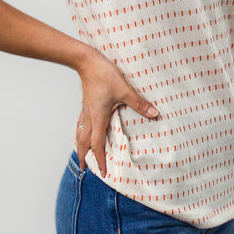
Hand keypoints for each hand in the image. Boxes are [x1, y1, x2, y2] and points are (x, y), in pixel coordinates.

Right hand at [74, 50, 158, 175]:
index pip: (98, 145)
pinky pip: (81, 123)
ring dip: (80, 145)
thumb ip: (138, 103)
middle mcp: (90, 117)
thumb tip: (154, 114)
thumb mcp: (124, 90)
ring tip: (81, 153)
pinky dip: (81, 132)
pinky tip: (84, 129)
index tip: (102, 173)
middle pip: (83, 142)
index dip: (100, 160)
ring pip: (80, 133)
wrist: (86, 61)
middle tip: (83, 168)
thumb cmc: (103, 75)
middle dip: (84, 156)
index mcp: (98, 118)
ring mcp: (86, 110)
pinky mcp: (86, 103)